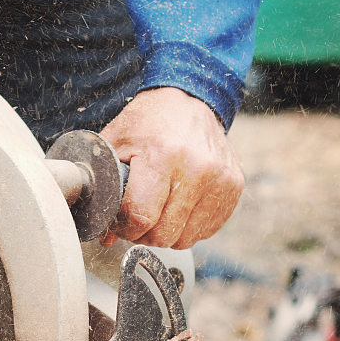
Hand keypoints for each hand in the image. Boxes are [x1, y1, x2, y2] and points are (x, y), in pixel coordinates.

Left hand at [99, 87, 243, 249]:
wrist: (188, 101)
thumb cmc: (148, 123)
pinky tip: (180, 205)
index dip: (124, 226)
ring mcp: (221, 179)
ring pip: (186, 239)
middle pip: (164, 234)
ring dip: (167, 232)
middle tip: (138, 216)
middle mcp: (198, 169)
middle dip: (144, 233)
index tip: (120, 220)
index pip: (141, 217)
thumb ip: (104, 189)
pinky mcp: (235, 187)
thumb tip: (105, 237)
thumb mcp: (115, 144)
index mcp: (164, 155)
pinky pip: (207, 230)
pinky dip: (189, 226)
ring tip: (159, 210)